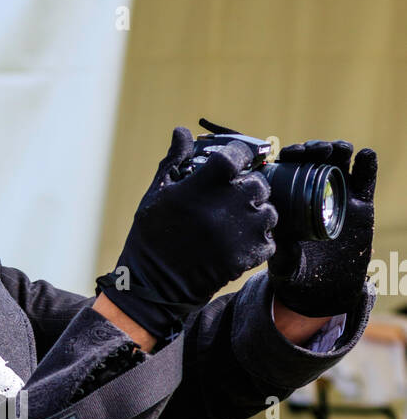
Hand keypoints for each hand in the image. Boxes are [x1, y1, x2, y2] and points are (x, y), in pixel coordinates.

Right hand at [96, 126, 276, 339]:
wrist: (152, 287)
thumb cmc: (150, 237)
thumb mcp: (157, 194)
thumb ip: (174, 160)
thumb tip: (181, 131)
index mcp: (202, 186)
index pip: (236, 155)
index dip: (239, 155)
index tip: (235, 160)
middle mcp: (224, 206)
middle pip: (258, 184)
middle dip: (250, 187)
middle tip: (236, 197)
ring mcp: (237, 234)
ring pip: (268, 212)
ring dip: (258, 214)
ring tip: (240, 221)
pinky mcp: (244, 258)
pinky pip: (268, 241)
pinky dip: (259, 241)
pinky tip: (241, 242)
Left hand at [266, 140, 375, 316]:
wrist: (326, 291)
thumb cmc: (297, 274)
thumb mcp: (285, 265)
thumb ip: (281, 253)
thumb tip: (273, 236)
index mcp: (291, 201)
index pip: (289, 169)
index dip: (290, 156)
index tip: (290, 154)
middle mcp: (314, 193)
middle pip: (315, 160)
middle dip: (315, 149)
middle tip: (316, 151)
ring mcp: (339, 196)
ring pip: (341, 163)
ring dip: (339, 150)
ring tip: (338, 150)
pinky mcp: (362, 205)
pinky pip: (365, 180)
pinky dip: (367, 165)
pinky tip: (365, 156)